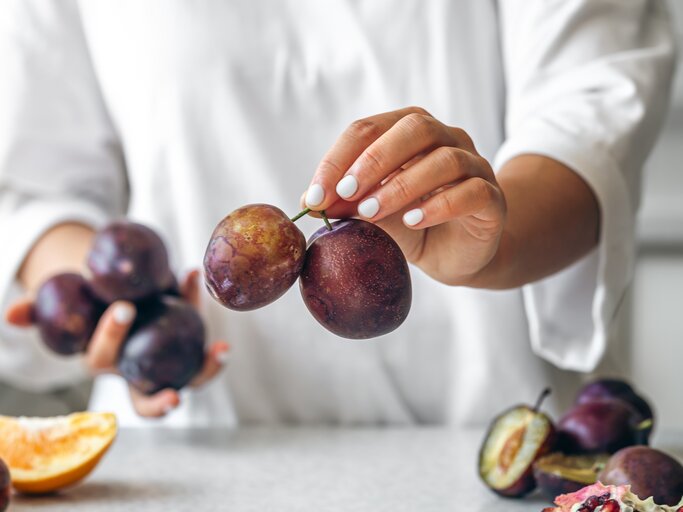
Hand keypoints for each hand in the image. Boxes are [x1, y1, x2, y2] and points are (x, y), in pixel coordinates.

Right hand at [5, 269, 228, 417]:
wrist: (115, 286)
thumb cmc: (85, 299)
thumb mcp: (61, 302)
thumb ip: (39, 310)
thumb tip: (13, 313)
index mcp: (104, 362)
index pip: (103, 361)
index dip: (110, 338)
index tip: (123, 308)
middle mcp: (137, 369)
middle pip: (147, 399)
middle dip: (159, 403)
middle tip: (174, 396)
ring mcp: (167, 360)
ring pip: (189, 378)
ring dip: (207, 369)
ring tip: (221, 350)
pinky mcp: (189, 345)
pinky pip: (201, 339)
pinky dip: (203, 313)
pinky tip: (196, 279)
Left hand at [304, 106, 506, 285]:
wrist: (454, 255)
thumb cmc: (410, 225)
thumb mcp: (372, 214)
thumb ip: (346, 204)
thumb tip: (310, 202)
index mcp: (409, 131)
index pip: (369, 128)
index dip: (339, 158)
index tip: (316, 194)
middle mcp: (446, 139)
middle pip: (415, 128)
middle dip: (374, 159)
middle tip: (345, 193)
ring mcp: (474, 165)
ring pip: (444, 160)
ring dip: (402, 185)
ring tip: (372, 212)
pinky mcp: (492, 198)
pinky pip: (471, 192)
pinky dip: (439, 205)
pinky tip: (413, 221)